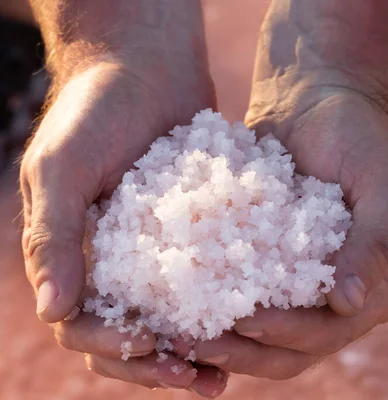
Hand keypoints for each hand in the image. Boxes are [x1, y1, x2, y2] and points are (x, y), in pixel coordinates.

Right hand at [20, 60, 227, 395]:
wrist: (146, 66)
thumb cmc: (94, 111)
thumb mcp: (60, 168)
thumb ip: (51, 235)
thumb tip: (53, 310)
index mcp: (73, 257)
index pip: (82, 326)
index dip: (112, 347)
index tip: (152, 349)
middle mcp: (113, 263)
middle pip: (129, 336)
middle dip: (159, 366)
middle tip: (201, 380)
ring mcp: (155, 251)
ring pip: (171, 318)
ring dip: (194, 350)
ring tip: (226, 373)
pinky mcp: (194, 232)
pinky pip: (205, 279)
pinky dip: (220, 305)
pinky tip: (250, 319)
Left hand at [174, 78, 387, 378]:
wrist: (320, 103)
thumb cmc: (361, 137)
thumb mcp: (385, 183)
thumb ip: (375, 242)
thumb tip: (349, 304)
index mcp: (378, 288)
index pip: (333, 330)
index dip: (290, 334)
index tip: (246, 322)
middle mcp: (342, 300)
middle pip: (294, 349)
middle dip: (248, 351)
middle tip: (197, 343)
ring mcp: (303, 289)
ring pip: (264, 337)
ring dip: (225, 342)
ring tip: (176, 335)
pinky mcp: (271, 270)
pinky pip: (242, 299)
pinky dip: (214, 310)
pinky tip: (177, 306)